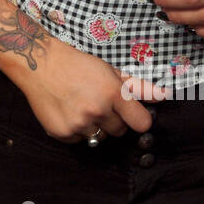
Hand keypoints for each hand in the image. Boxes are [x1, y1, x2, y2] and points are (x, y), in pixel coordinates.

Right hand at [15, 34, 164, 142]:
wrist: (39, 63)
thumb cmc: (77, 64)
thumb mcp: (109, 70)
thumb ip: (138, 87)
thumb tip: (164, 96)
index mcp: (112, 93)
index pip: (142, 124)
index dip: (138, 119)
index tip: (131, 114)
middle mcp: (97, 111)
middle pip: (120, 131)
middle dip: (112, 120)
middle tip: (97, 102)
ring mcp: (78, 124)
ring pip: (100, 137)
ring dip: (94, 126)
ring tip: (80, 106)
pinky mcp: (62, 133)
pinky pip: (79, 140)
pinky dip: (76, 130)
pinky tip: (68, 112)